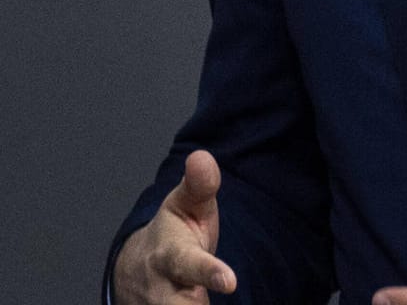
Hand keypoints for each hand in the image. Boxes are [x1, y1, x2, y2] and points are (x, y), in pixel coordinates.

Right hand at [112, 150, 237, 303]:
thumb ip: (199, 186)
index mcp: (171, 256)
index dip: (209, 272)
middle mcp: (165, 289)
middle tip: (222, 295)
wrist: (135, 270)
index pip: (189, 264)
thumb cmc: (173, 234)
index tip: (230, 282)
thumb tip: (202, 156)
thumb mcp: (186, 206)